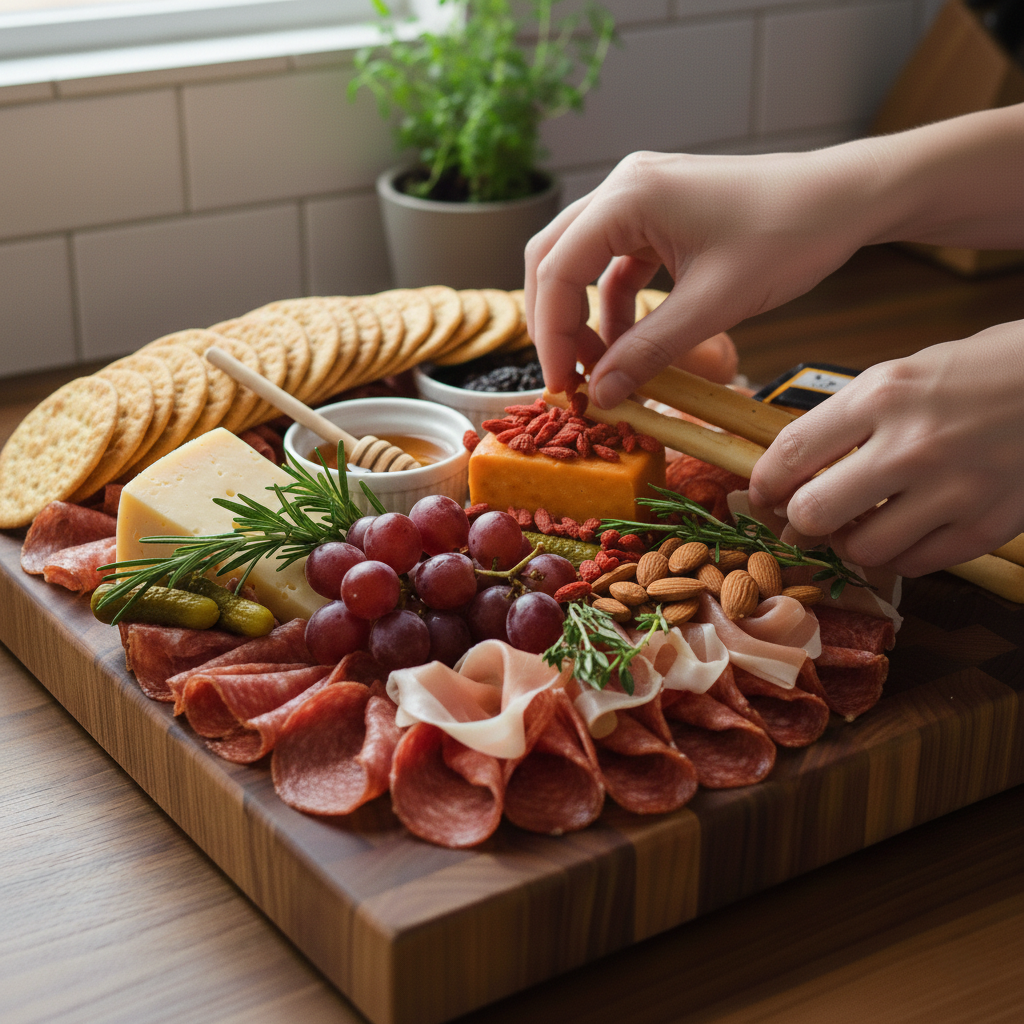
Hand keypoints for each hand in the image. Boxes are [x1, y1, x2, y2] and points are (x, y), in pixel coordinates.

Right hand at [525, 147, 881, 405]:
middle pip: (555, 259)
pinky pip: (618, 263)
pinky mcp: (660, 213)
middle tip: (569, 375)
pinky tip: (632, 341)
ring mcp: (641, 196)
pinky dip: (617, 304)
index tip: (563, 383)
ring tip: (604, 366)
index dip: (552, 334)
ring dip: (587, 315)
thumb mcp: (713, 305)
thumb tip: (602, 394)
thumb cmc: (789, 235)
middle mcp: (624, 186)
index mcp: (628, 196)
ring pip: (583, 262)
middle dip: (558, 323)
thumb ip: (649, 352)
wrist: (845, 199)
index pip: (557, 270)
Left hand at [748, 322, 1023, 575]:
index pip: (791, 453)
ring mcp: (953, 489)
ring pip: (862, 550)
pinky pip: (914, 565)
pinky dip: (900, 555)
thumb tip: (792, 468)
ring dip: (851, 544)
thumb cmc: (979, 372)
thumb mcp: (902, 375)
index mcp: (882, 395)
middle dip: (800, 522)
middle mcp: (913, 444)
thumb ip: (847, 421)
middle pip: (814, 513)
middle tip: (807, 518)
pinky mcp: (986, 525)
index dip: (764, 484)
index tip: (762, 495)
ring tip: (861, 524)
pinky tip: (907, 530)